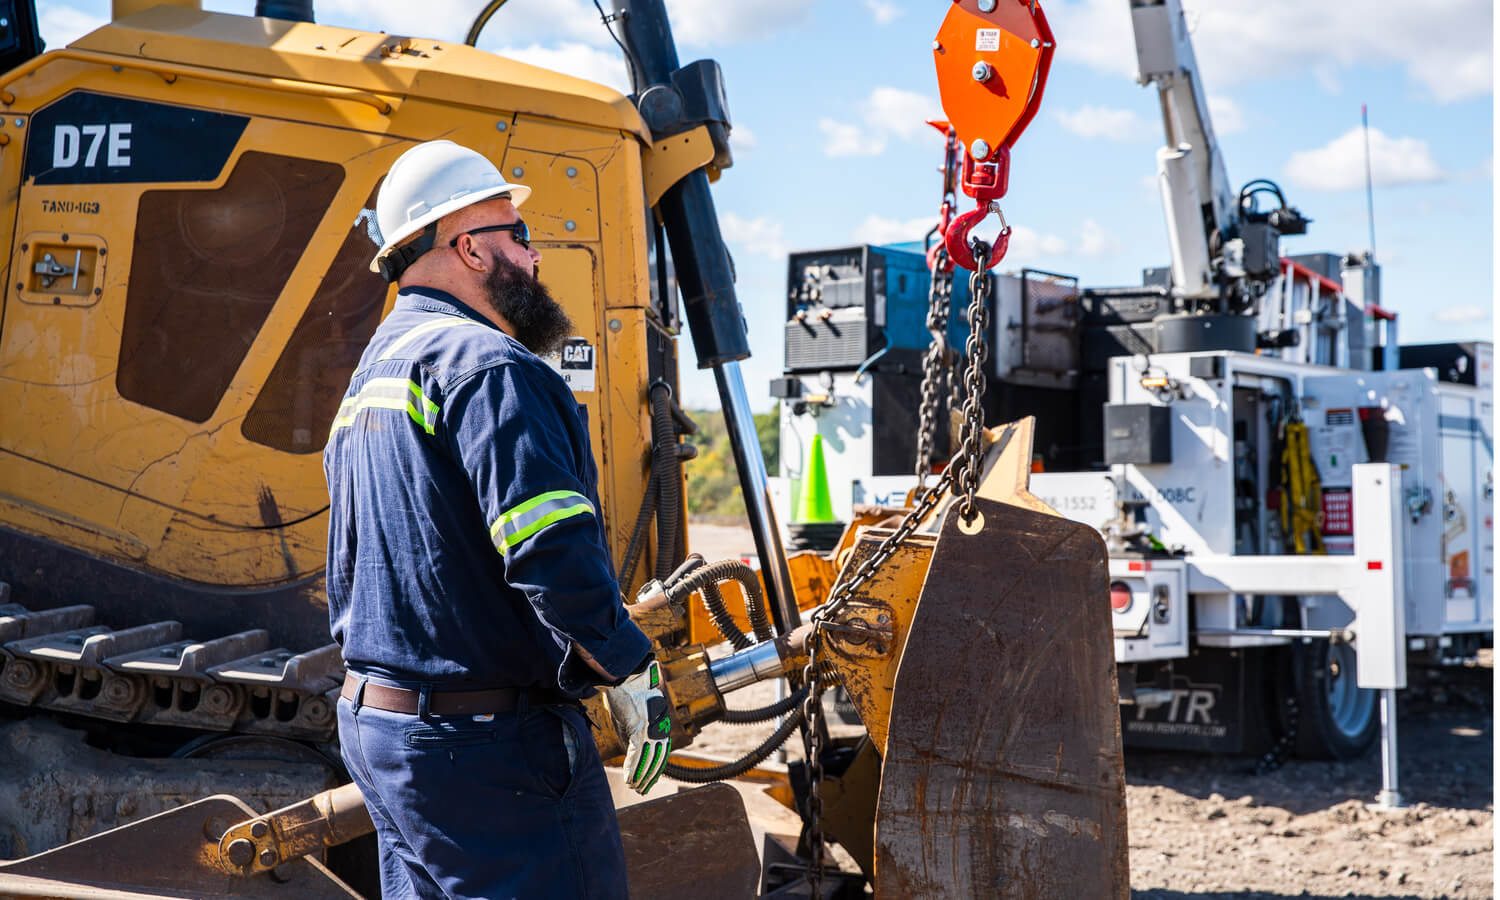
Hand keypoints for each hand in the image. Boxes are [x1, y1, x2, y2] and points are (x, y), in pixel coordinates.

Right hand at [603, 658, 671, 794]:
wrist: (626, 674)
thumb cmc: (626, 693)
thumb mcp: (630, 718)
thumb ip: (632, 734)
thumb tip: (631, 751)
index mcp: (659, 725)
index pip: (659, 753)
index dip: (654, 769)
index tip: (648, 781)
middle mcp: (659, 728)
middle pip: (656, 759)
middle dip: (649, 776)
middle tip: (642, 790)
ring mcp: (652, 728)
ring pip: (648, 759)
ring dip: (641, 776)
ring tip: (635, 787)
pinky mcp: (641, 726)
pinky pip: (638, 753)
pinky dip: (633, 768)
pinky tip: (629, 778)